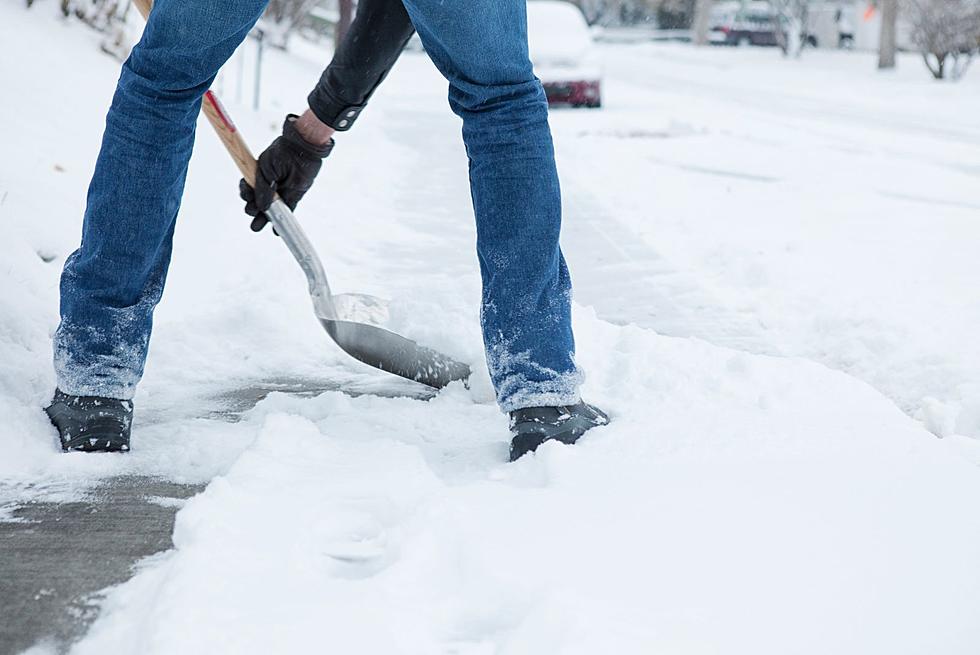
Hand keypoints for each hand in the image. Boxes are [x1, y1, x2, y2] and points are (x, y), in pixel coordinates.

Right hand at [240, 114, 333, 231]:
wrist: (301, 148)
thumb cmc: (281, 153)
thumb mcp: (266, 169)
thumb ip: (263, 188)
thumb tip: (261, 207)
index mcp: (257, 175)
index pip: (247, 189)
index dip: (245, 195)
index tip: (246, 197)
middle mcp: (268, 185)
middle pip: (257, 202)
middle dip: (252, 209)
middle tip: (253, 212)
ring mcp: (281, 191)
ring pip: (270, 209)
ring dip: (263, 219)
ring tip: (258, 226)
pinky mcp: (294, 196)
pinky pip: (287, 211)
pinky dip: (282, 221)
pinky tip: (276, 230)